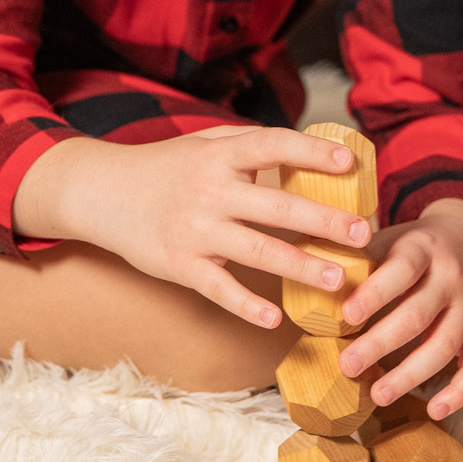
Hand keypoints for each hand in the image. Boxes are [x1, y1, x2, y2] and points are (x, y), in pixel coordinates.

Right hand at [11, 127, 373, 327]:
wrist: (101, 193)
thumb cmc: (165, 167)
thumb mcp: (204, 144)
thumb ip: (250, 147)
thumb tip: (311, 149)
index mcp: (219, 155)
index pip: (272, 147)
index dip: (312, 153)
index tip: (350, 165)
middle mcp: (210, 191)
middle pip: (275, 207)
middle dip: (322, 221)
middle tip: (361, 234)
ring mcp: (195, 230)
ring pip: (256, 251)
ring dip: (299, 267)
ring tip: (337, 280)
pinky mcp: (179, 265)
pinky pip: (219, 288)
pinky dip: (246, 305)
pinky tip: (275, 317)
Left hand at [334, 200, 462, 419]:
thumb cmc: (414, 246)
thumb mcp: (388, 237)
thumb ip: (354, 256)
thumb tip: (300, 267)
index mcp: (422, 248)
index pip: (401, 270)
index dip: (375, 294)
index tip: (346, 316)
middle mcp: (451, 277)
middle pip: (417, 315)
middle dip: (380, 344)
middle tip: (347, 366)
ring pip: (444, 346)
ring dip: (411, 375)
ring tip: (378, 395)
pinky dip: (460, 392)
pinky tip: (434, 409)